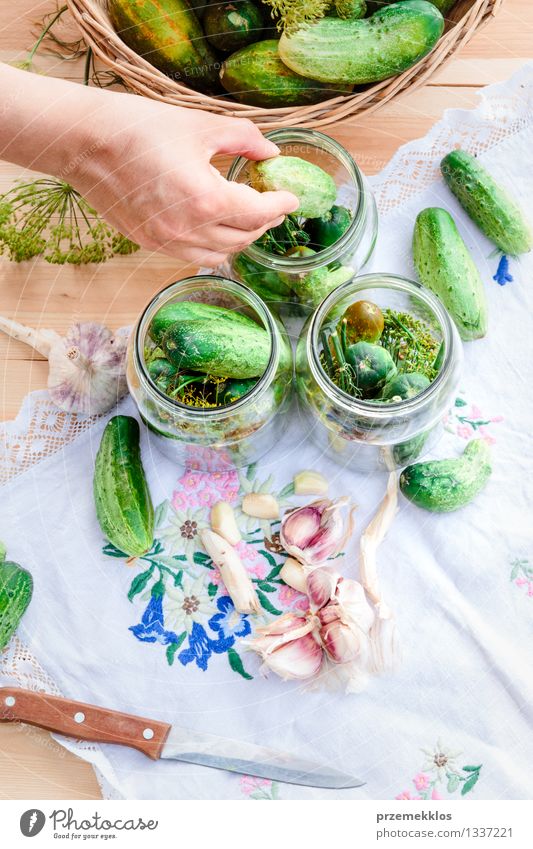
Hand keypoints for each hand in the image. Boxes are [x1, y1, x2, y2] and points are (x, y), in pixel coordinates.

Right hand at [69, 99, 298, 265]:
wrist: (84, 143)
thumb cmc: (139, 127)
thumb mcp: (201, 124)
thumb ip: (244, 138)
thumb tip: (271, 151)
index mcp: (207, 199)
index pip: (259, 213)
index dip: (280, 205)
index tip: (291, 197)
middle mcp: (189, 229)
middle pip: (243, 238)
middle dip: (264, 222)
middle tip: (273, 205)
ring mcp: (167, 241)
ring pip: (220, 254)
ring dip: (240, 238)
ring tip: (247, 218)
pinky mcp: (150, 243)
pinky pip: (193, 255)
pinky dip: (213, 246)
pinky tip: (216, 227)